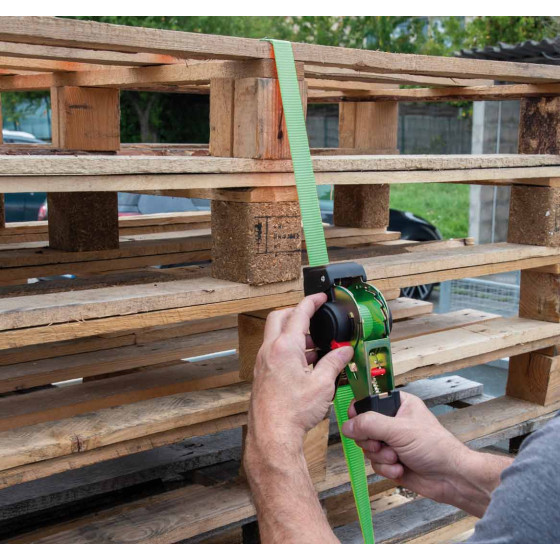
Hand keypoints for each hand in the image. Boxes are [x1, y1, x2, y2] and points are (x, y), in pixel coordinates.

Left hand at [247, 293, 353, 449]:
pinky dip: (289, 350)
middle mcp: (269, 351)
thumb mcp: (322, 384)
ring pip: (276, 336)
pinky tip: (305, 365)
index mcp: (285, 347)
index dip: (311, 302)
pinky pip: (274, 352)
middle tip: (314, 319)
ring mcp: (263, 362)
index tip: (319, 297)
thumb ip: (334, 363)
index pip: (299, 313)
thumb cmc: (292, 412)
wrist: (273, 435)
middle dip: (297, 314)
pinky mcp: (262, 374)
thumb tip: (344, 352)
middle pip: (280, 318)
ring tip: (316, 347)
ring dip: (295, 335)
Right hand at [341, 391, 469, 504]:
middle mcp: (393, 422)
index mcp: (398, 405)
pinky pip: (375, 464)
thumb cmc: (436, 447)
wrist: (450, 478)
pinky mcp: (391, 461)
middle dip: (372, 440)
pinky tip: (400, 468)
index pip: (368, 402)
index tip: (357, 422)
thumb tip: (347, 425)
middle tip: (383, 444)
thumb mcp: (399, 430)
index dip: (359, 412)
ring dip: (381, 457)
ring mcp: (392, 442)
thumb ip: (370, 424)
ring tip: (396, 458)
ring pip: (367, 448)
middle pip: (363, 427)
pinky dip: (386, 468)